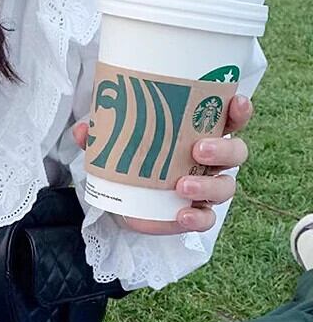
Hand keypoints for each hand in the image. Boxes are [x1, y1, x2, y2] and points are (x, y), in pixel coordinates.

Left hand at [73, 94, 252, 235]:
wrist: (123, 198)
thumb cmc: (131, 157)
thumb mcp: (115, 141)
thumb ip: (101, 133)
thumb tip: (84, 128)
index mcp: (199, 134)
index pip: (230, 119)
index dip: (238, 111)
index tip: (235, 101)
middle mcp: (210, 161)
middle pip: (236, 153)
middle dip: (223, 149)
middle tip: (199, 149)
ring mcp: (206, 189)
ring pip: (226, 186)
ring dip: (208, 185)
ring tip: (182, 185)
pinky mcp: (193, 214)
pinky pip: (206, 219)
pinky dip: (197, 219)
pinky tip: (182, 215)